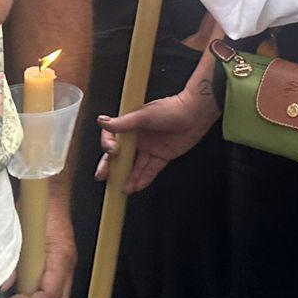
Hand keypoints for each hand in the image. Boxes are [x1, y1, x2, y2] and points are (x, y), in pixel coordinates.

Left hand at [1, 204, 75, 297]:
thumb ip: (13, 263)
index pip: (51, 294)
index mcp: (61, 259)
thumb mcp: (20, 235)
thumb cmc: (36, 211)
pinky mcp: (56, 267)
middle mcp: (66, 267)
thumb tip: (2, 289)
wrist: (49, 195)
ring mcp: (63, 268)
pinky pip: (50, 291)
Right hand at [98, 79, 220, 193]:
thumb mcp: (144, 115)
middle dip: (112, 167)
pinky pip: (151, 170)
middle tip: (103, 177)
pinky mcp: (162, 156)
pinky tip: (136, 187)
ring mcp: (150, 148)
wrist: (195, 114)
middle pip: (122, 156)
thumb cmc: (170, 109)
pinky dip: (144, 178)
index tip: (111, 151)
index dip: (108, 146)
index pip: (113, 138)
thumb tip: (102, 121)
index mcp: (131, 126)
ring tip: (123, 188)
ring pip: (136, 166)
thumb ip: (123, 122)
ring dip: (128, 177)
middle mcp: (139, 138)